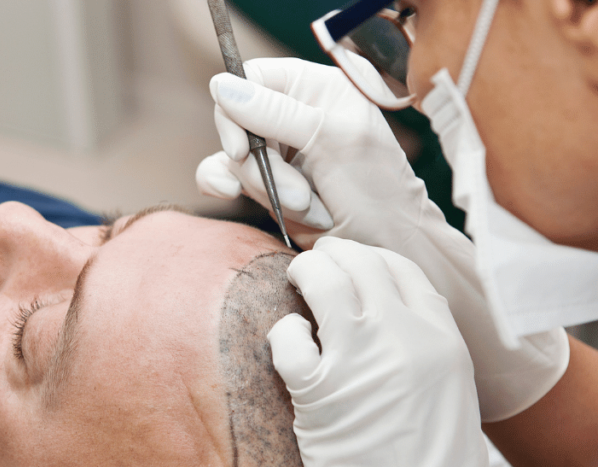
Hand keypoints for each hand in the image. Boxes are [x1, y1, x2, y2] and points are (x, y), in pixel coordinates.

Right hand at [197, 57, 568, 421]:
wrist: (385, 251)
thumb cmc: (378, 193)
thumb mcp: (335, 142)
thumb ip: (277, 112)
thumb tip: (220, 85)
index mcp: (317, 88)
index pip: (253, 78)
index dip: (238, 109)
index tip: (242, 146)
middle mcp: (294, 114)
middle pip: (236, 119)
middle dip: (259, 161)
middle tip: (300, 191)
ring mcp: (277, 151)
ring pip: (229, 152)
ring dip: (260, 184)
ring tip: (306, 206)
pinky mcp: (264, 183)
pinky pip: (220, 174)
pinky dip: (226, 187)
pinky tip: (236, 197)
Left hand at [269, 237, 492, 466]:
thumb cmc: (433, 461)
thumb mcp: (449, 387)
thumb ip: (422, 341)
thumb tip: (382, 305)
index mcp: (442, 339)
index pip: (401, 269)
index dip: (369, 256)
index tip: (351, 257)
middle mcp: (403, 339)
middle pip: (360, 264)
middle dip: (332, 254)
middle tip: (316, 261)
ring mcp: (359, 361)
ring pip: (323, 283)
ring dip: (305, 273)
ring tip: (297, 278)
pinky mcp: (318, 390)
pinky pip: (289, 337)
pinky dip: (284, 331)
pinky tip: (290, 340)